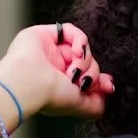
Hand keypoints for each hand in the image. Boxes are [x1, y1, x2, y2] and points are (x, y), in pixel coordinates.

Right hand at [0, 22, 115, 120]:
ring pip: (82, 48)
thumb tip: (108, 95)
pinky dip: (80, 41)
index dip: (99, 79)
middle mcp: (55, 67)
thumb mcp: (79, 105)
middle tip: (84, 82)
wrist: (29, 84)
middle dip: (92, 72)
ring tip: (75, 71)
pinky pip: (71, 31)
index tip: (107, 86)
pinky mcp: (44, 34)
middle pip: (87, 62)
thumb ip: (95, 105)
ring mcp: (50, 50)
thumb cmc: (49, 96)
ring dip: (85, 60)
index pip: (86, 76)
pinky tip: (76, 53)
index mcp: (60, 84)